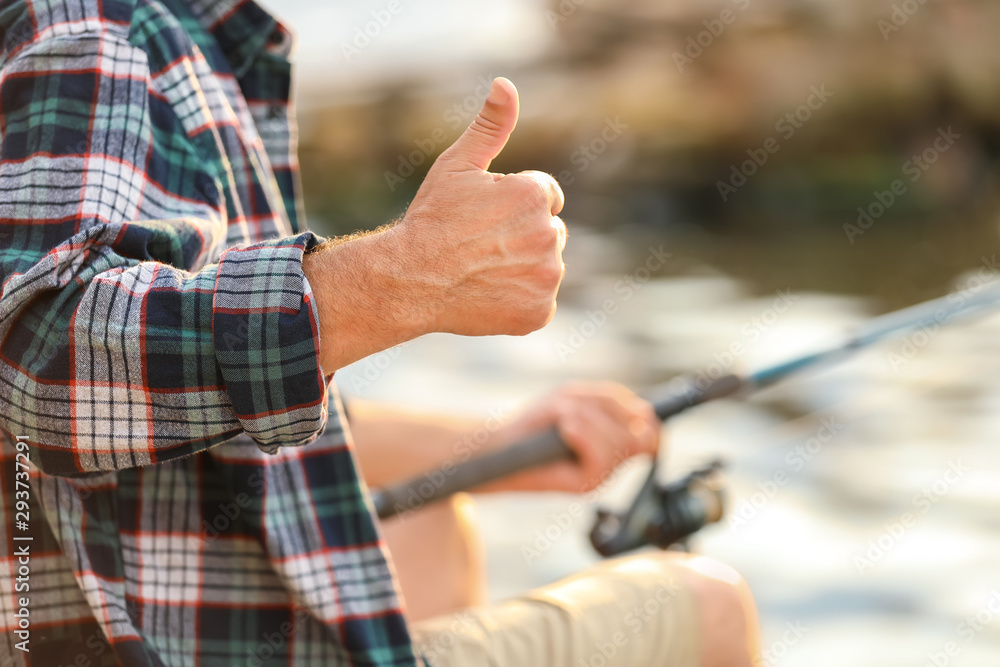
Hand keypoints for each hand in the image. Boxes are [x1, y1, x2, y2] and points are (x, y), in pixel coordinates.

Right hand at [304, 78, 566, 371]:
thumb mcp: (457, 165)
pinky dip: (520, 300)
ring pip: (545, 265)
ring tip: (481, 270)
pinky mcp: (540, 311)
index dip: (511, 206)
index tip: (482, 218)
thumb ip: (490, 125)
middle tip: (479, 246)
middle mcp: (550, 234)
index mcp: (535, 194)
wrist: (408, 280)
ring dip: (522, 267)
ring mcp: (546, 276)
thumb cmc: (430, 219)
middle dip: (521, 235)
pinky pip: (539, 300)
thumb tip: (506, 84)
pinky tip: (489, 294)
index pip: (545, 196)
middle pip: (548, 231)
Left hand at [486, 381, 660, 493]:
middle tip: (576, 409)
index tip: (632, 411)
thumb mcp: (577, 399)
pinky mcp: (586, 486)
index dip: (649, 420)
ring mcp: (601, 475)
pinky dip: (581, 433)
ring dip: (588, 420)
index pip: (654, 433)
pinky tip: (564, 430)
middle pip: (639, 434)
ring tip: (564, 420)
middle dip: (607, 412)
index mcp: (615, 439)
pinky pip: (600, 455)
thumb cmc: (537, 421)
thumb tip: (644, 413)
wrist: (503, 446)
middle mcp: (613, 461)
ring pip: (619, 442)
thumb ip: (611, 401)